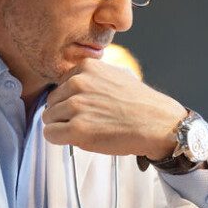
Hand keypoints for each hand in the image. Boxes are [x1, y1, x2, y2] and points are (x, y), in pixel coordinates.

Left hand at [42, 58, 185, 159]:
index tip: (85, 108)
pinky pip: (51, 134)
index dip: (71, 100)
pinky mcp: (77, 128)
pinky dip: (61, 139)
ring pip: (49, 118)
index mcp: (86, 67)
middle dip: (64, 114)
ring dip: (63, 127)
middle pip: (52, 102)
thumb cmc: (141, 104)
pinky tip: (79, 138)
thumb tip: (72, 84)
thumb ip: (92, 77)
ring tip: (88, 130)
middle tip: (87, 121)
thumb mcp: (116, 75)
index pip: (60, 85)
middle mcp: (78, 83)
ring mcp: (76, 105)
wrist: (158, 123)